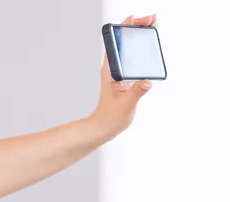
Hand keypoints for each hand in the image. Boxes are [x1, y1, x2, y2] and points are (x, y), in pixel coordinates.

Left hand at [89, 14, 157, 139]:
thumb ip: (136, 92)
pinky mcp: (123, 77)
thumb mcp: (126, 104)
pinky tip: (149, 45)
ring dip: (138, 36)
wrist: (103, 127)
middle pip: (122, 42)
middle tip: (150, 20)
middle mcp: (112, 69)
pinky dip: (140, 48)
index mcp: (110, 71)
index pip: (115, 44)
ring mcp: (117, 72)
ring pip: (127, 48)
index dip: (123, 29)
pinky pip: (131, 57)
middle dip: (134, 28)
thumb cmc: (110, 117)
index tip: (134, 20)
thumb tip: (146, 82)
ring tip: (151, 25)